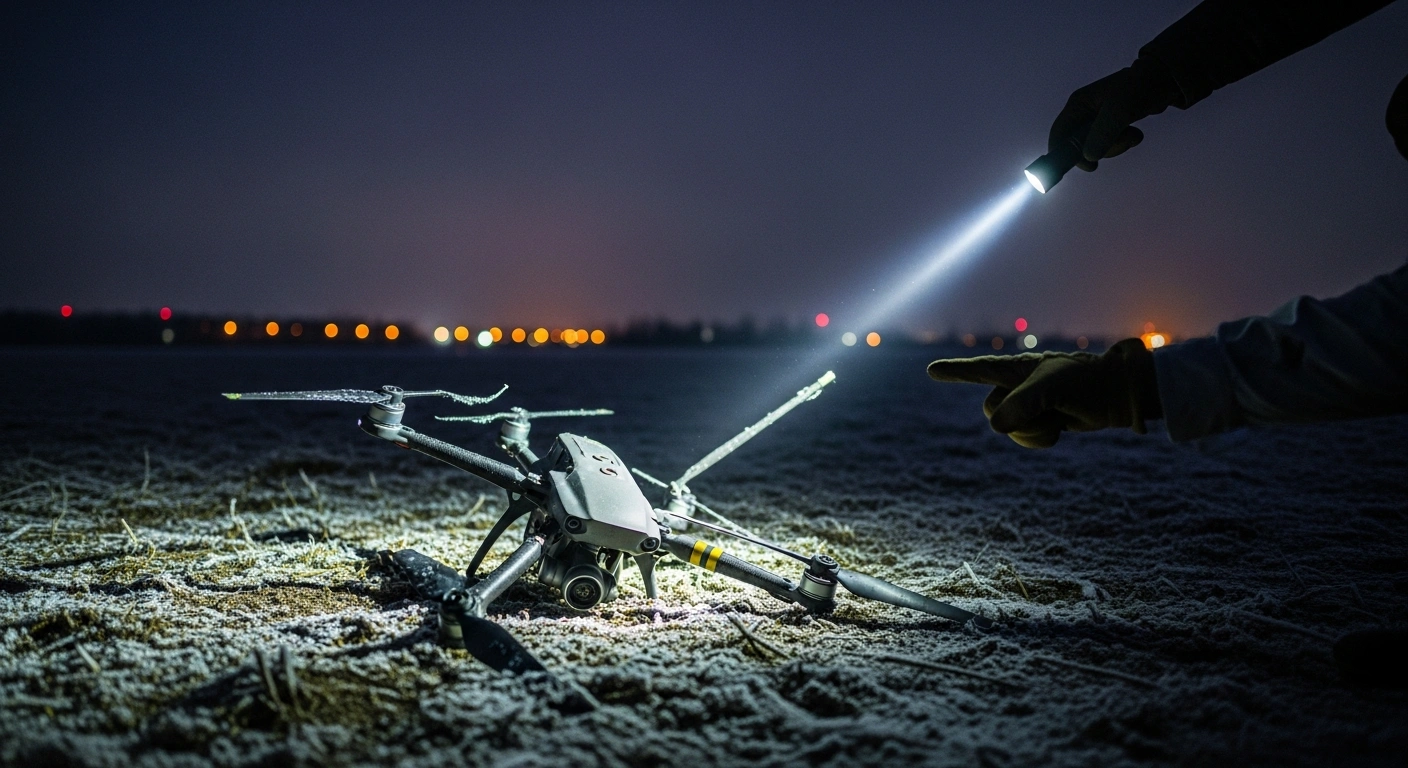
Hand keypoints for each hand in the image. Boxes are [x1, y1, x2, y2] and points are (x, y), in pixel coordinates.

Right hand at [926, 339, 1160, 447]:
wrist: (1114, 396)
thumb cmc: (1083, 382)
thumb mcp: (1052, 388)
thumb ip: (1021, 404)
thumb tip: (995, 427)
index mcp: (1014, 369)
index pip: (977, 370)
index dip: (954, 371)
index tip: (932, 370)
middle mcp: (1015, 385)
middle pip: (991, 412)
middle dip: (1018, 418)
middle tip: (1047, 409)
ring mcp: (1026, 405)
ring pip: (1007, 430)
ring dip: (1032, 432)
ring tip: (1057, 418)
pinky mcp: (1038, 422)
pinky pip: (1023, 440)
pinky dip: (1040, 440)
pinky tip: (1059, 429)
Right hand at [1051, 58, 1178, 171]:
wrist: (1164, 79)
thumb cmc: (1138, 89)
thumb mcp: (1119, 111)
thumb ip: (1102, 134)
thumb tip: (1088, 157)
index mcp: (1078, 105)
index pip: (1059, 134)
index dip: (1064, 153)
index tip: (1086, 165)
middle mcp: (1084, 113)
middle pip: (1078, 145)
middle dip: (1100, 149)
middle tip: (1121, 143)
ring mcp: (1097, 120)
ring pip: (1095, 147)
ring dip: (1116, 146)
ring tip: (1132, 134)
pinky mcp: (1110, 125)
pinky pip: (1109, 144)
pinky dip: (1123, 143)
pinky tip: (1134, 133)